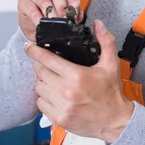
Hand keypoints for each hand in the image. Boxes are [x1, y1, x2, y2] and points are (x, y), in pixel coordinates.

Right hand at [17, 0, 81, 40]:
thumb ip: (74, 14)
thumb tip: (77, 14)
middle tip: (65, 17)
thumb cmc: (53, 20)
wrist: (37, 30)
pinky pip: (31, 8)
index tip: (75, 6)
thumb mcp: (67, 17)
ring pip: (44, 0)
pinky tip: (41, 24)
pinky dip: (37, 18)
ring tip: (55, 23)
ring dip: (50, 13)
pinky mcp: (24, 2)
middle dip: (62, 4)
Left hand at [26, 19, 133, 142]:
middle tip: (50, 65)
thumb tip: (98, 24)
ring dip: (44, 82)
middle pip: (40, 73)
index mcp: (77, 75)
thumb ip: (106, 41)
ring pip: (39, 88)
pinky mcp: (58, 118)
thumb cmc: (111, 92)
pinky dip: (45, 98)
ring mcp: (61, 106)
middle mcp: (67, 91)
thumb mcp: (111, 64)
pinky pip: (41, 104)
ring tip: (55, 81)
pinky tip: (56, 95)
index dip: (35, 51)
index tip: (29, 47)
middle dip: (42, 67)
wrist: (115, 120)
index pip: (47, 60)